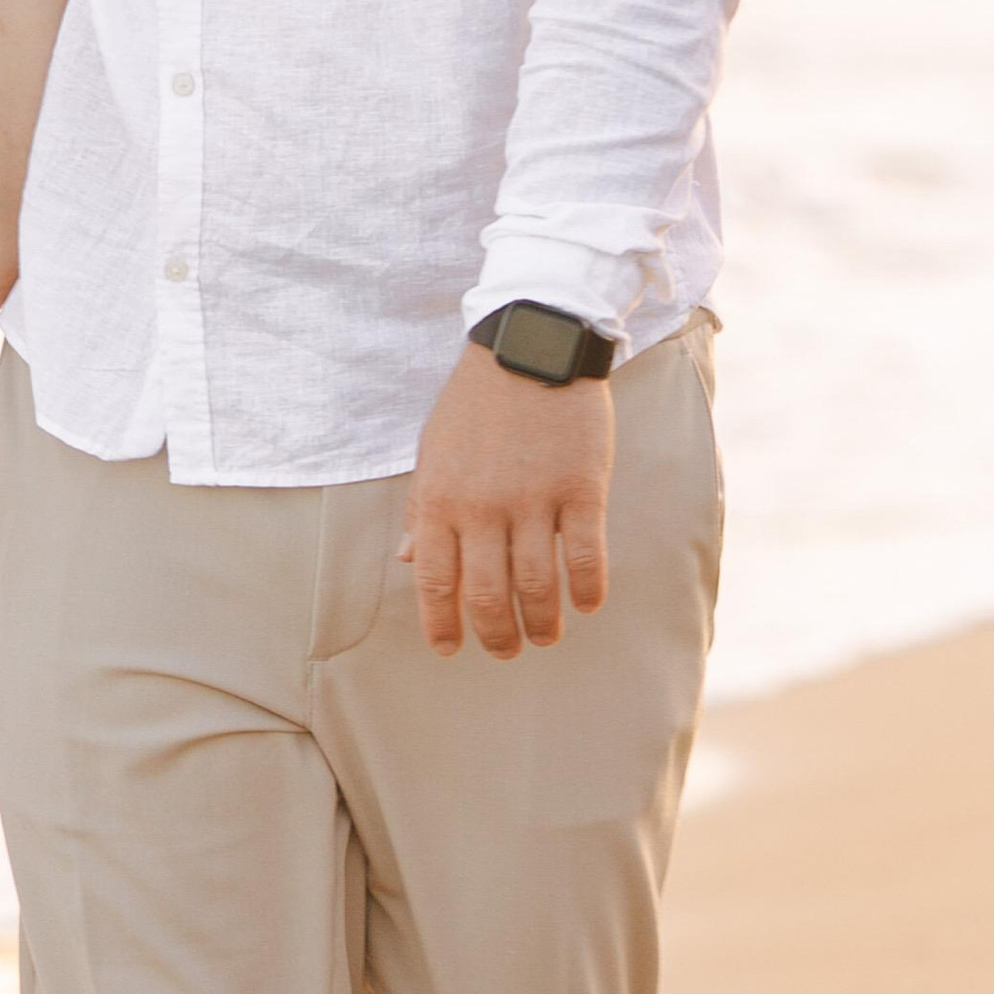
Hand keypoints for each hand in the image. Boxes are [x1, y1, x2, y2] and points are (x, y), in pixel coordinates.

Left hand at [401, 341, 613, 657]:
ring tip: (545, 636)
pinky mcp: (581, 488)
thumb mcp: (434, 450)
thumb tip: (407, 562)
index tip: (451, 649)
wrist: (531, 344)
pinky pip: (586, 557)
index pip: (435, 581)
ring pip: (538, 586)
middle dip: (497, 635)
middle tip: (507, 649)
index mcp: (439, 498)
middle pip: (488, 596)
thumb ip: (421, 508)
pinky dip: (587, 590)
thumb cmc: (475, 402)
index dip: (442, 625)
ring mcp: (534, 499)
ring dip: (542, 623)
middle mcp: (482, 507)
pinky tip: (586, 603)